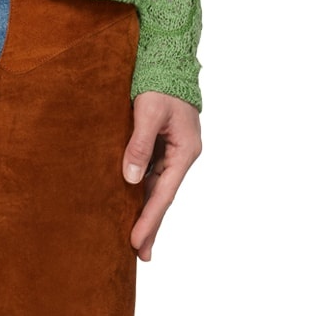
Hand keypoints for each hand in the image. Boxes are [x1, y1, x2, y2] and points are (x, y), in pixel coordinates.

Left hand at [123, 91, 201, 261]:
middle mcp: (181, 156)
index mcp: (185, 151)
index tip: (135, 243)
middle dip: (150, 225)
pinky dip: (141, 189)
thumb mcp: (149, 113)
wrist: (167, 59)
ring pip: (156, 186)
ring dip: (145, 209)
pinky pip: (150, 171)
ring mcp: (172, 151)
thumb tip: (130, 180)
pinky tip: (131, 202)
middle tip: (139, 255)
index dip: (149, 220)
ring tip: (134, 238)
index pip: (164, 194)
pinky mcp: (161, 144)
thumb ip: (140, 145)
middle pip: (163, 196)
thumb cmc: (160, 84)